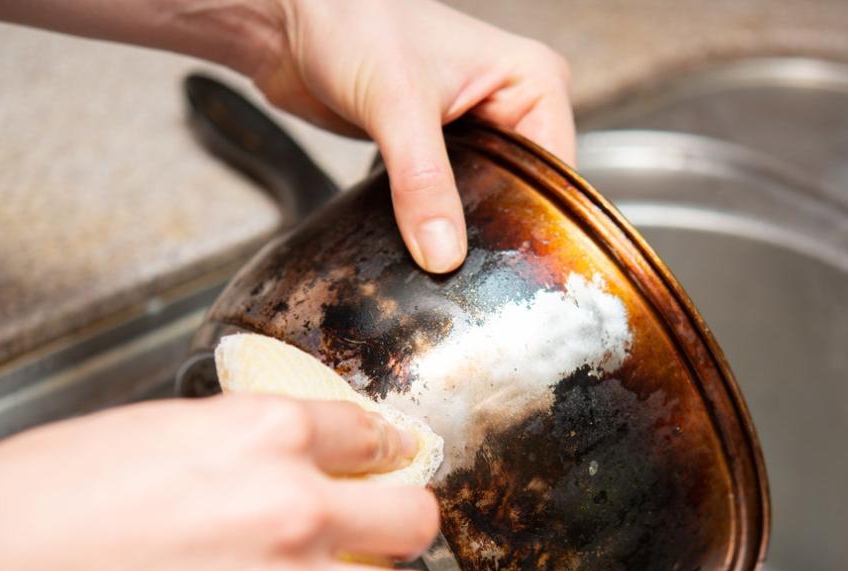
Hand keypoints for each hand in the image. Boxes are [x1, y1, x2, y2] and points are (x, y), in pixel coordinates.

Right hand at [0, 396, 440, 570]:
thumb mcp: (154, 429)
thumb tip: (255, 461)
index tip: (377, 469)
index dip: (380, 454)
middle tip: (377, 540)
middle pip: (415, 517)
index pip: (371, 433)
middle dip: (401, 528)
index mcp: (266, 431)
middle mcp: (295, 505)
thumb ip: (229, 444)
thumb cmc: (40, 494)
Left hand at [251, 0, 574, 271]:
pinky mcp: (436, 151)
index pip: (558, 173)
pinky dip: (434, 221)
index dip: (536, 219)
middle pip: (525, 193)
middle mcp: (511, 105)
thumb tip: (444, 254)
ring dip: (461, 229)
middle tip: (471, 269)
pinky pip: (449, 201)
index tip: (510, 262)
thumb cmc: (350, 20)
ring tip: (442, 256)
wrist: (289, 20)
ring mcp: (475, 129)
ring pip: (485, 201)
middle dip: (495, 230)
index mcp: (533, 81)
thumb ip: (423, 185)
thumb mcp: (397, 107)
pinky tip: (421, 239)